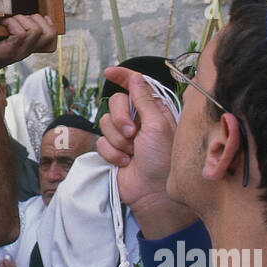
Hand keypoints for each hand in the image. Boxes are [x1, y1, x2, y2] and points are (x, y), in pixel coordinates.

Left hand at [0, 15, 57, 88]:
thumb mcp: (5, 35)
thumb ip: (16, 28)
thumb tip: (27, 15)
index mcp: (28, 47)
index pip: (52, 38)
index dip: (49, 25)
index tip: (35, 18)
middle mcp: (27, 51)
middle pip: (48, 33)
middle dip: (35, 18)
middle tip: (16, 20)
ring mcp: (20, 52)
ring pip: (35, 30)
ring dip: (21, 20)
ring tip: (7, 23)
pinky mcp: (10, 51)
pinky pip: (21, 33)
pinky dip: (10, 23)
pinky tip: (0, 26)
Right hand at [97, 67, 193, 235]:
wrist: (155, 193)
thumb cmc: (164, 159)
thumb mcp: (158, 125)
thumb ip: (144, 99)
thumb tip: (135, 77)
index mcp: (153, 111)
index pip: (135, 86)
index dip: (122, 77)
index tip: (109, 72)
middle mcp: (138, 121)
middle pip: (114, 103)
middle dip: (120, 118)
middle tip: (132, 134)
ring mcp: (124, 137)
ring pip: (105, 124)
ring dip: (117, 140)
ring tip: (131, 153)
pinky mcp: (113, 152)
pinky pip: (101, 143)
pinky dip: (112, 154)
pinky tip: (126, 164)